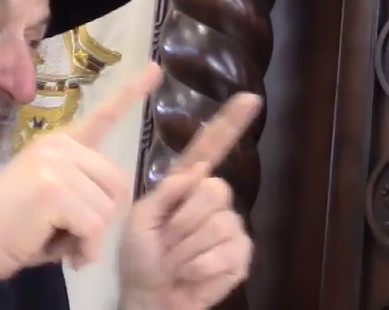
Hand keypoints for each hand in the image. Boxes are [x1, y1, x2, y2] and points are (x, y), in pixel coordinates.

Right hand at [0, 63, 162, 289]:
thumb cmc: (13, 227)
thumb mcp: (53, 197)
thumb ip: (83, 186)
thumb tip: (115, 202)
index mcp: (60, 142)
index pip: (103, 115)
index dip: (132, 93)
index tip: (154, 69)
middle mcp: (59, 145)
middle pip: (118, 184)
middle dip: (101, 219)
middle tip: (71, 234)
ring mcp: (55, 164)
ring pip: (107, 210)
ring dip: (91, 239)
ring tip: (58, 240)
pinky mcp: (53, 190)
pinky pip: (93, 227)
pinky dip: (85, 249)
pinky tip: (66, 253)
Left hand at [118, 92, 260, 309]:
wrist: (148, 295)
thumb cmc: (139, 256)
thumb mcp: (139, 218)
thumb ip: (164, 194)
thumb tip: (195, 175)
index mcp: (186, 186)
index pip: (210, 149)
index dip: (229, 124)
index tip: (249, 98)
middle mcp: (213, 202)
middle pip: (214, 190)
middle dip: (184, 221)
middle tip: (166, 241)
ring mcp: (230, 228)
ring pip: (219, 225)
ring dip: (186, 250)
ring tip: (175, 261)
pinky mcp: (240, 256)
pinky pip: (227, 253)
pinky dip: (200, 268)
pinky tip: (190, 274)